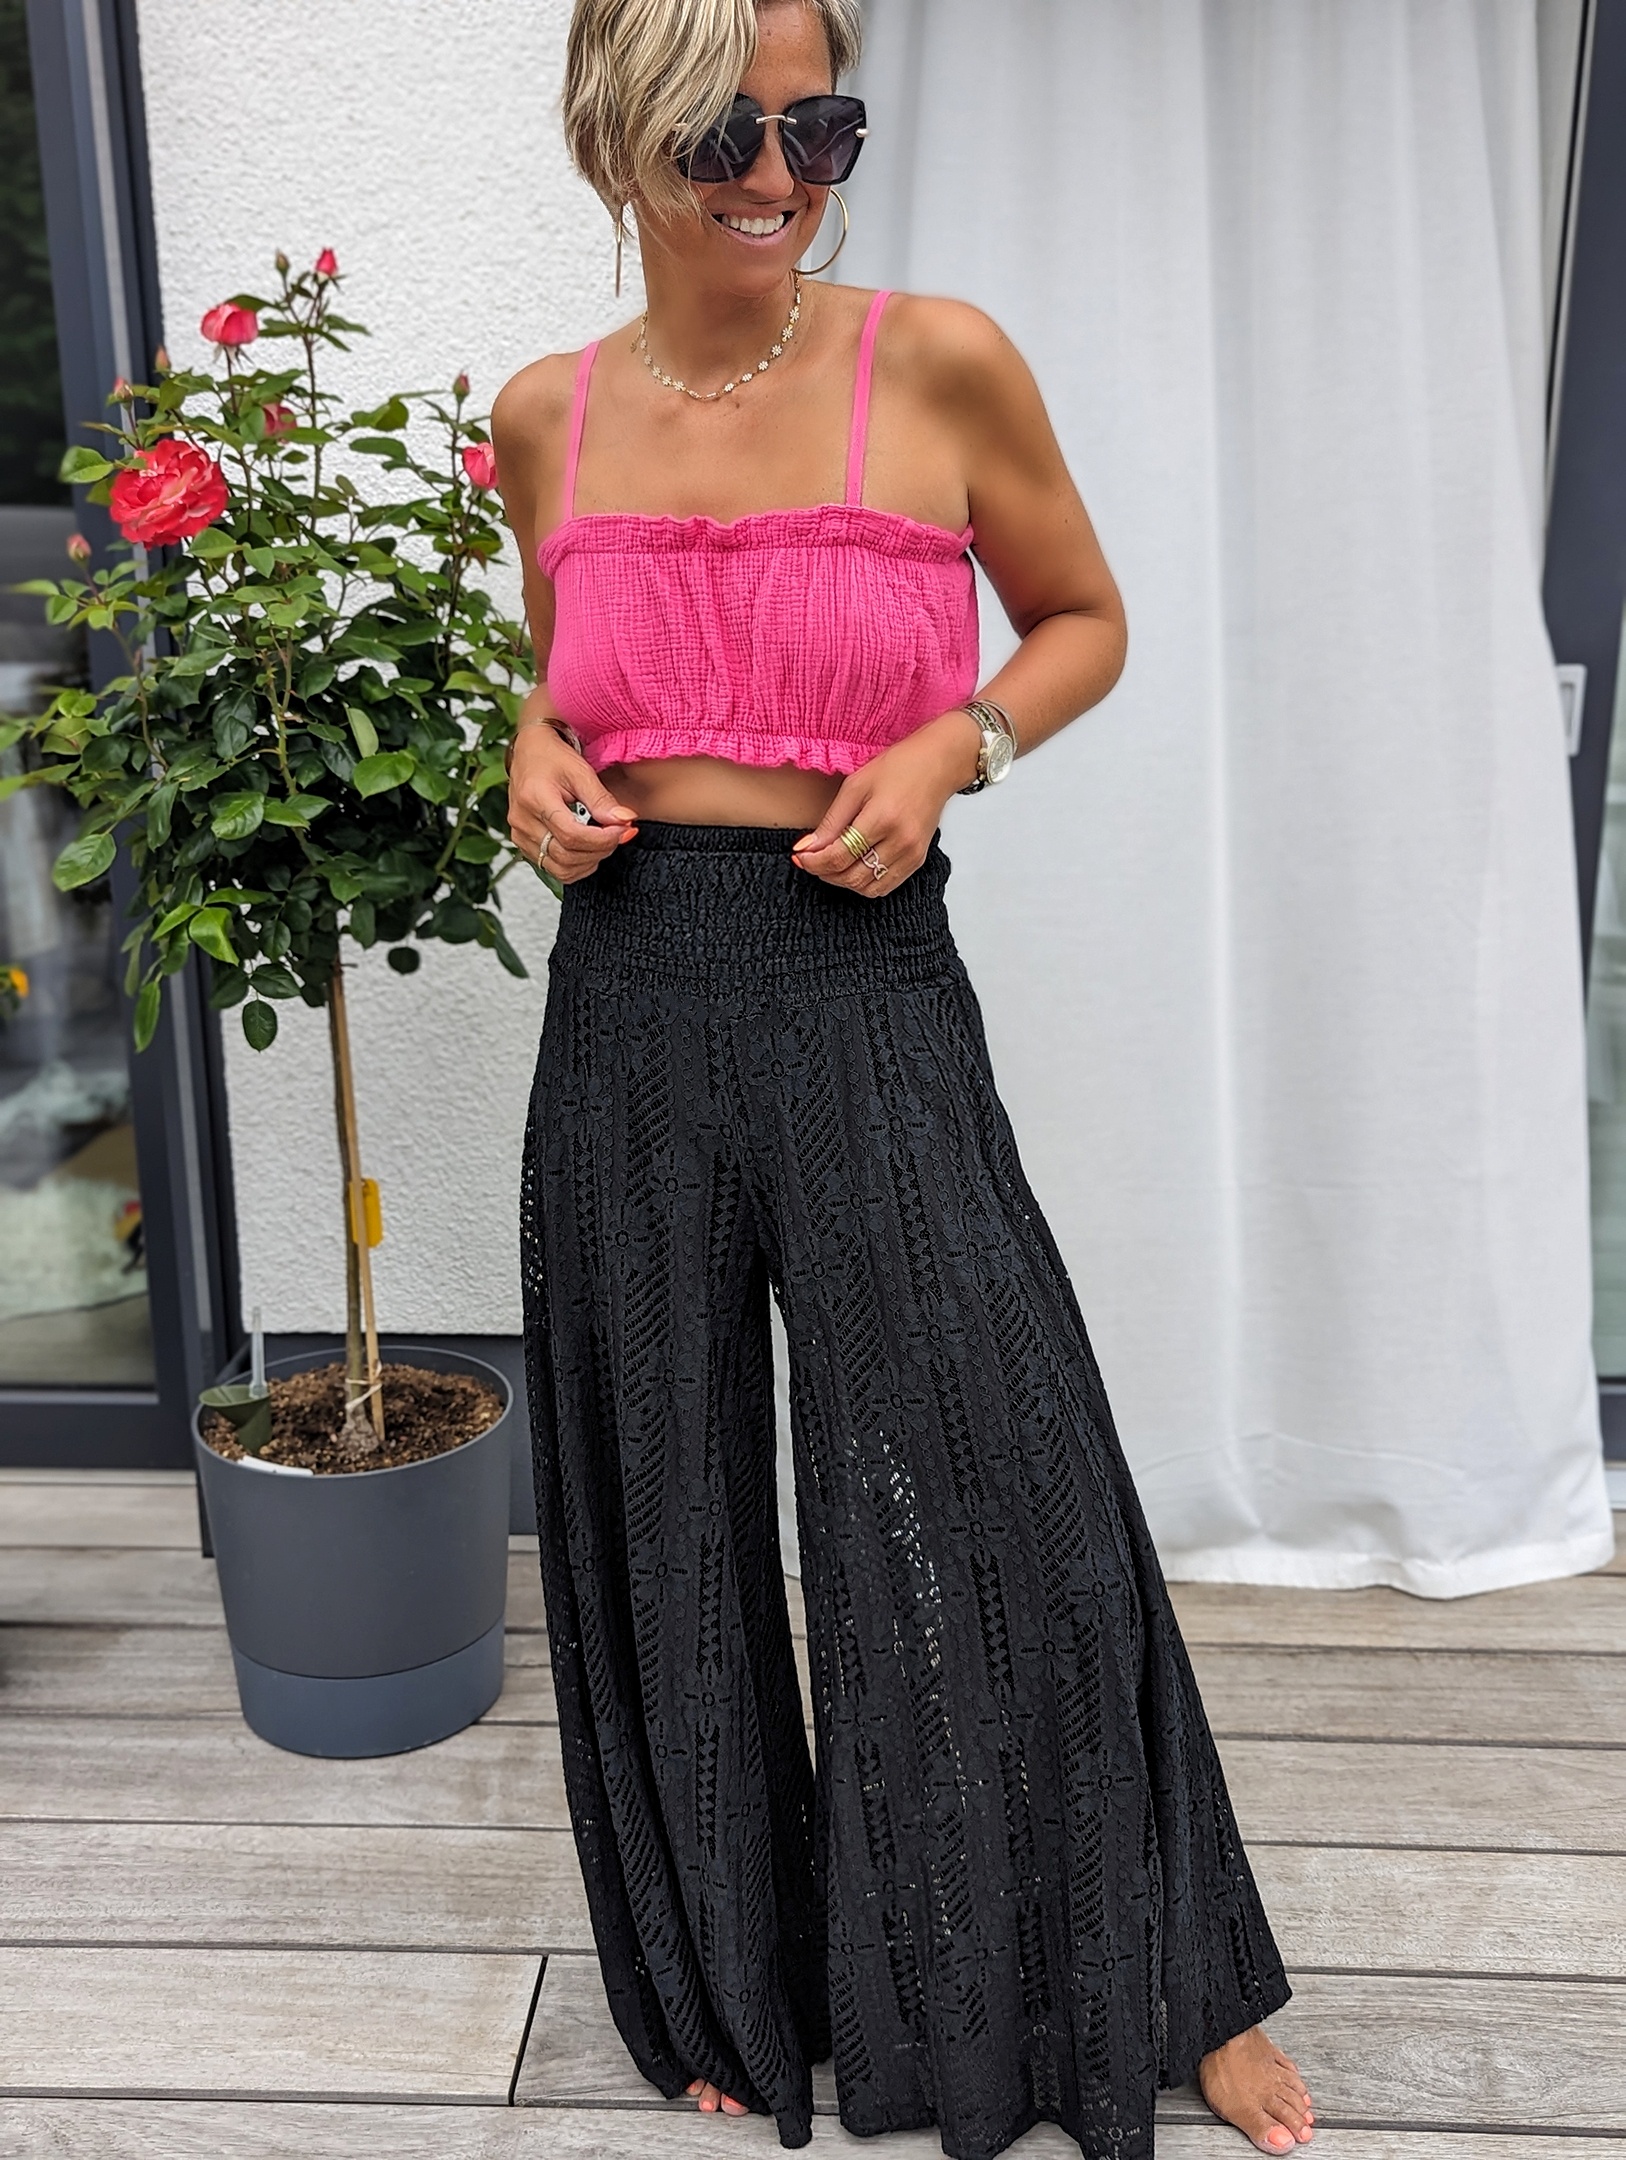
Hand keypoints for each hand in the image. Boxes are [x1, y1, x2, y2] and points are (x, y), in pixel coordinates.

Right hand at [506, 721, 637, 883]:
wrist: (530, 752)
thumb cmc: (552, 757)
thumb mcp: (581, 772)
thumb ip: (602, 800)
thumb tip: (624, 821)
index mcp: (535, 799)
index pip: (572, 836)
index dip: (603, 839)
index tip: (623, 830)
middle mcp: (522, 821)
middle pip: (567, 856)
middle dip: (600, 850)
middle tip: (617, 834)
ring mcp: (520, 834)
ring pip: (560, 868)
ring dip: (589, 861)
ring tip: (603, 841)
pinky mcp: (523, 843)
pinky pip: (552, 868)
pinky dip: (576, 865)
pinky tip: (587, 849)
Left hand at [791, 709, 980, 896]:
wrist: (938, 766)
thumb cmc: (898, 767)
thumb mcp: (856, 785)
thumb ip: (831, 822)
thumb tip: (806, 848)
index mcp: (882, 819)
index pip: (838, 856)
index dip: (813, 861)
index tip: (798, 856)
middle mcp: (900, 842)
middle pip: (851, 876)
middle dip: (823, 872)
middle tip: (810, 859)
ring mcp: (912, 854)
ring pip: (867, 887)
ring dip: (842, 880)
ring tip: (829, 863)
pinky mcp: (918, 860)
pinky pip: (885, 886)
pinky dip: (863, 883)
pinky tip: (852, 867)